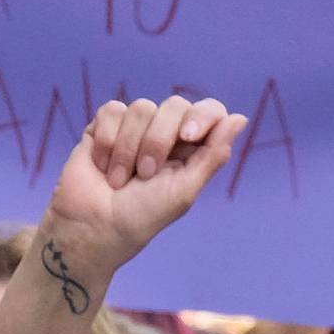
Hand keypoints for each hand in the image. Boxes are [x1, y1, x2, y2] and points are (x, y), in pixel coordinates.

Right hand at [42, 96, 246, 283]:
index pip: (208, 112)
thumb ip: (211, 155)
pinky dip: (107, 141)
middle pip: (175, 105)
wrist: (93, 227)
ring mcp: (134, 128)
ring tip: (119, 179)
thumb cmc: (141, 217)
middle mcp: (164, 135)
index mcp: (190, 151)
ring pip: (141, 107)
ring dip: (129, 148)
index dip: (202, 116)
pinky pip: (112, 110)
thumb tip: (240, 119)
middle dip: (159, 140)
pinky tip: (102, 166)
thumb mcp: (184, 191)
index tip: (188, 137)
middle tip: (145, 174)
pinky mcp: (104, 126)